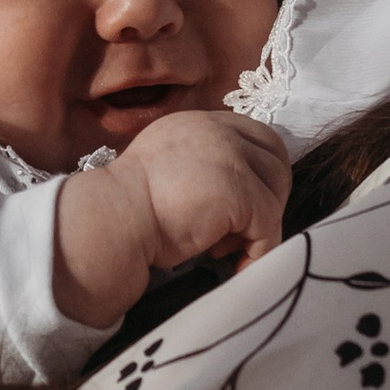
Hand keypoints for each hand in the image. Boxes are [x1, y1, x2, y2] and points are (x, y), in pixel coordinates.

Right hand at [122, 105, 291, 271]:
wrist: (114, 218)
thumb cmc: (131, 206)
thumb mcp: (170, 169)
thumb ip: (202, 167)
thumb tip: (234, 197)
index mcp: (200, 124)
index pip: (256, 139)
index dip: (260, 175)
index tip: (244, 209)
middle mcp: (219, 131)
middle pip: (275, 160)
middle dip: (267, 199)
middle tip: (238, 233)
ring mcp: (231, 157)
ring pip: (275, 192)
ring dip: (261, 226)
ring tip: (227, 248)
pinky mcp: (239, 189)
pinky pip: (269, 223)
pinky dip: (260, 249)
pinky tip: (240, 266)